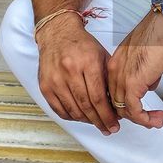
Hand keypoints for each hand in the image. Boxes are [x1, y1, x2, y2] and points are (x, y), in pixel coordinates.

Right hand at [36, 19, 120, 134]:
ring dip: (87, 121)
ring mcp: (55, 79)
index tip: (114, 124)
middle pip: (86, 106)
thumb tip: (117, 104)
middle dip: (99, 121)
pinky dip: (72, 117)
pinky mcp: (45, 86)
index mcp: (87, 63)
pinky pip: (59, 109)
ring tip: (97, 123)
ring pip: (73, 110)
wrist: (57, 34)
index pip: (98, 97)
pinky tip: (81, 117)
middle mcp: (69, 71)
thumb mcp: (102, 56)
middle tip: (108, 129)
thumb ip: (109, 79)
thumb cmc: (82, 45)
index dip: (107, 115)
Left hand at [106, 9, 162, 129]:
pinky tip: (155, 119)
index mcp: (115, 63)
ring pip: (123, 109)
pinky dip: (144, 119)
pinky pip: (134, 110)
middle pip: (116, 103)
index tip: (138, 112)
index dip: (125, 104)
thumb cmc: (159, 34)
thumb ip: (144, 72)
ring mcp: (122, 78)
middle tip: (150, 120)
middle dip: (133, 115)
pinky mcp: (133, 84)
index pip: (113, 91)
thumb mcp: (145, 57)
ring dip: (141, 120)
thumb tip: (149, 85)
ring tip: (156, 121)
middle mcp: (114, 71)